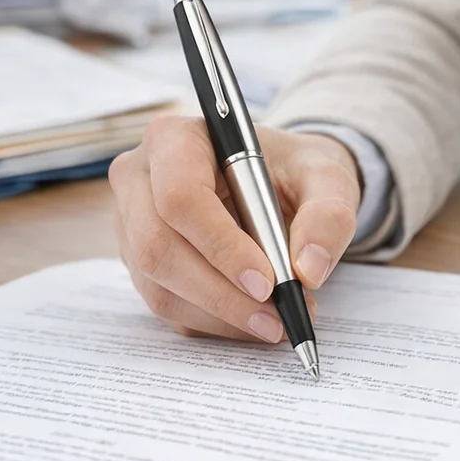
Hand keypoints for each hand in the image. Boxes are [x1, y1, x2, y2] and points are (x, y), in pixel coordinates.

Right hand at [108, 116, 360, 342]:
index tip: (268, 282)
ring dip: (220, 314)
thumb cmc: (294, 170)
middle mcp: (140, 179)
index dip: (220, 244)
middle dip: (221, 293)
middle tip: (277, 318)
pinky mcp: (140, 263)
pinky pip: (167, 305)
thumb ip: (328, 215)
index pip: (180, 195)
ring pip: (159, 285)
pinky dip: (214, 322)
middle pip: (158, 246)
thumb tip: (308, 269)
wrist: (278, 184)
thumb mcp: (328, 177)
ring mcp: (131, 224)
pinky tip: (252, 320)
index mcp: (175, 138)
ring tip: (276, 321)